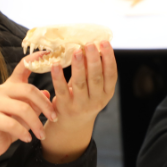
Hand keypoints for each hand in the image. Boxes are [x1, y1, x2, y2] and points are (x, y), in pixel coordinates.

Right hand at [0, 57, 59, 166]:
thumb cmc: (9, 126)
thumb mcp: (27, 114)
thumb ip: (36, 103)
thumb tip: (48, 93)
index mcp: (12, 85)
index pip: (23, 66)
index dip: (35, 58)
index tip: (49, 52)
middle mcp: (2, 90)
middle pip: (28, 90)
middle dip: (45, 105)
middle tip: (54, 118)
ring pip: (22, 108)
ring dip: (36, 124)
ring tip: (42, 135)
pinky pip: (11, 123)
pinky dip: (23, 132)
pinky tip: (28, 139)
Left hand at [41, 41, 116, 162]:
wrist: (72, 124)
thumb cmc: (84, 97)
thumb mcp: (93, 86)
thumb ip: (92, 70)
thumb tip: (91, 45)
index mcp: (107, 93)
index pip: (111, 74)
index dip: (109, 58)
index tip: (104, 43)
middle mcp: (97, 100)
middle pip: (96, 78)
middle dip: (94, 60)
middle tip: (90, 44)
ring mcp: (81, 105)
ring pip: (80, 83)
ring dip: (79, 66)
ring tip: (76, 51)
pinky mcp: (65, 107)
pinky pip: (62, 90)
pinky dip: (58, 77)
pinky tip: (55, 65)